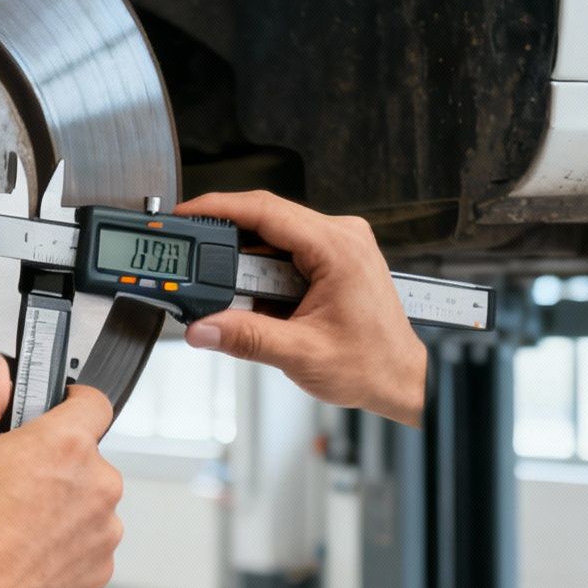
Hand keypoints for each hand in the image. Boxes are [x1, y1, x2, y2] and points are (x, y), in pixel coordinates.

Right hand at [0, 354, 122, 587]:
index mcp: (64, 446)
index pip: (94, 401)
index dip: (71, 399)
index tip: (53, 407)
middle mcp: (96, 488)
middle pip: (86, 457)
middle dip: (53, 462)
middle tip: (6, 479)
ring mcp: (101, 535)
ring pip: (86, 504)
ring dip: (58, 506)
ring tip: (7, 525)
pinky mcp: (97, 575)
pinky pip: (84, 545)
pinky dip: (59, 546)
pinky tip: (17, 553)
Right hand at [175, 190, 427, 425]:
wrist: (401, 380)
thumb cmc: (372, 364)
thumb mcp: (301, 353)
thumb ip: (246, 338)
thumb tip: (203, 328)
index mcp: (338, 248)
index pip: (266, 209)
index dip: (219, 207)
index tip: (186, 213)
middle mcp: (342, 237)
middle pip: (266, 218)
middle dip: (226, 240)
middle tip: (194, 264)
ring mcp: (339, 245)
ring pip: (274, 235)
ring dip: (246, 261)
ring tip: (231, 294)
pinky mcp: (334, 257)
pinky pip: (286, 249)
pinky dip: (263, 270)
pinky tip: (256, 296)